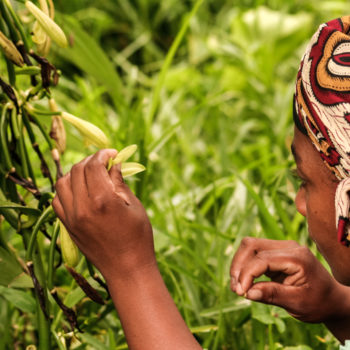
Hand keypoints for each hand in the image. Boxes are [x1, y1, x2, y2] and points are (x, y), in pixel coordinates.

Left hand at [52, 149, 155, 281]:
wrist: (127, 269)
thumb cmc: (138, 237)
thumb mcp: (134, 206)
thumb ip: (119, 182)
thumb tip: (114, 163)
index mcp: (102, 200)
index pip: (94, 165)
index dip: (103, 154)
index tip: (112, 153)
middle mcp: (82, 207)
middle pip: (77, 170)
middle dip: (91, 160)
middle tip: (104, 162)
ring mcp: (71, 218)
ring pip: (63, 182)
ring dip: (76, 172)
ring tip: (90, 174)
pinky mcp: (67, 227)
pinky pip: (57, 200)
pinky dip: (66, 189)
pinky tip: (79, 190)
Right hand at [230, 237, 349, 322]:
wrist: (331, 299)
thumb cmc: (319, 303)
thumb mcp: (298, 303)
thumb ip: (273, 295)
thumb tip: (248, 293)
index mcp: (297, 256)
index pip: (262, 259)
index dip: (247, 274)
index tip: (240, 293)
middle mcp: (288, 246)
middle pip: (252, 246)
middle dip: (239, 266)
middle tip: (236, 289)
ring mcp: (281, 247)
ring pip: (250, 247)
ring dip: (239, 265)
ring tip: (237, 287)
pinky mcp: (275, 253)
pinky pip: (254, 253)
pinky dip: (245, 266)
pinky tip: (244, 282)